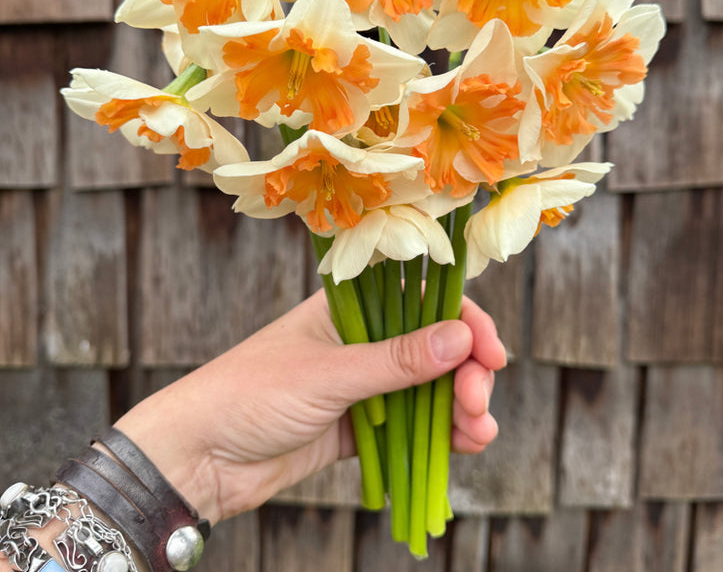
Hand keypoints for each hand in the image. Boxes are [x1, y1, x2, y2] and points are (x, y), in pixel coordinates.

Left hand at [115, 290, 506, 523]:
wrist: (198, 457)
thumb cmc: (252, 394)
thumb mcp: (330, 374)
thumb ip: (397, 360)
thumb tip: (462, 338)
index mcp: (349, 306)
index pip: (421, 299)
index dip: (462, 320)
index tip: (491, 352)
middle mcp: (361, 339)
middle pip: (433, 345)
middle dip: (465, 372)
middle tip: (477, 402)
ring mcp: (362, 382)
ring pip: (427, 387)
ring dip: (459, 406)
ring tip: (477, 433)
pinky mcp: (358, 424)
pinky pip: (410, 422)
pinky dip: (439, 433)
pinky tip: (462, 445)